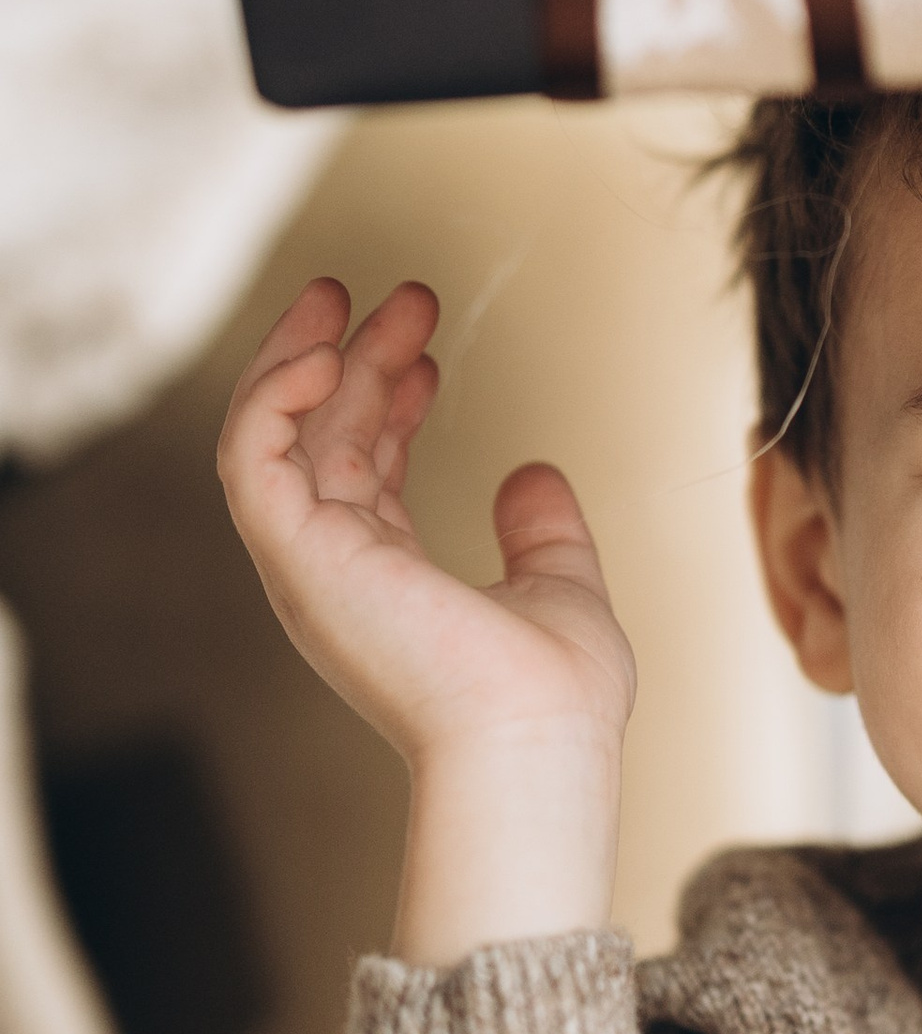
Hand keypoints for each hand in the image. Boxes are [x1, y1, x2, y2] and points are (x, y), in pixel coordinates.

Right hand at [220, 279, 633, 962]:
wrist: (534, 739)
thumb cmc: (552, 694)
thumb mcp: (559, 586)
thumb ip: (540, 533)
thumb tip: (533, 475)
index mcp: (385, 584)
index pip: (362, 475)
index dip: (385, 403)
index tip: (426, 351)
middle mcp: (334, 575)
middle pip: (320, 443)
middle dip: (352, 360)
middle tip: (403, 297)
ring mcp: (308, 566)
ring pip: (276, 438)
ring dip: (305, 357)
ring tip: (348, 293)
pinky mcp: (296, 554)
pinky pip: (250, 456)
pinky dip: (272, 395)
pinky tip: (322, 346)